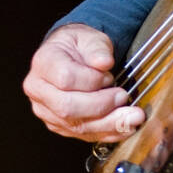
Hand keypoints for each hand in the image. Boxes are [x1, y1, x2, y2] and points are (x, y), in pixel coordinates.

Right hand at [22, 23, 144, 142]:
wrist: (71, 56)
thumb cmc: (79, 45)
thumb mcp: (90, 37)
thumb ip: (97, 49)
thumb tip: (104, 63)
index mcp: (44, 62)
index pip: (65, 78)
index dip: (92, 80)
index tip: (109, 75)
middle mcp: (39, 90)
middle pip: (67, 107)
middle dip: (101, 105)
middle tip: (124, 97)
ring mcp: (47, 111)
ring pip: (75, 125)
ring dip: (108, 124)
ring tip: (133, 118)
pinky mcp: (59, 125)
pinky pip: (82, 134)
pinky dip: (106, 133)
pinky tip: (124, 128)